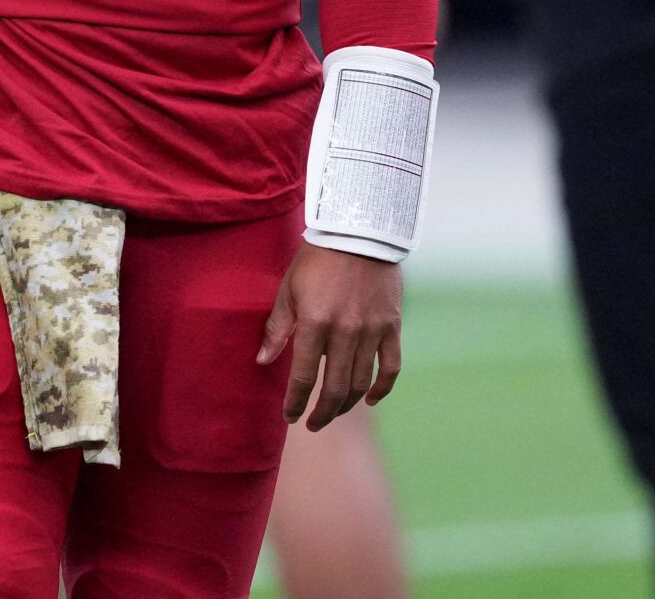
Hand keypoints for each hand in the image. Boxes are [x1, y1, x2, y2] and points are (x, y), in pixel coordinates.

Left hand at [257, 242, 402, 432]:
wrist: (359, 231)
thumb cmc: (317, 259)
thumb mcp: (288, 290)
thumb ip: (277, 328)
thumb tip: (262, 361)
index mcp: (315, 323)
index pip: (303, 377)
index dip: (295, 402)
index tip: (290, 417)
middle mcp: (345, 332)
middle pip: (334, 389)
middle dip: (322, 413)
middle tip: (313, 423)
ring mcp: (372, 331)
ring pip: (360, 383)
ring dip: (347, 405)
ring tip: (334, 412)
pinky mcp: (391, 326)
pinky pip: (390, 367)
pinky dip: (381, 388)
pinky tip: (370, 400)